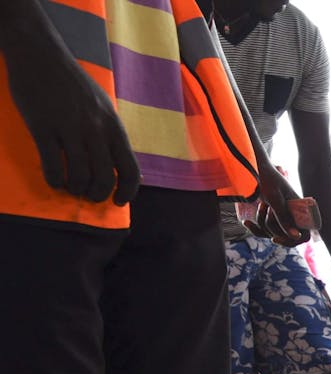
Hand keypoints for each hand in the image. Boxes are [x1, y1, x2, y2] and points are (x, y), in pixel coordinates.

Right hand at [7, 45, 138, 203]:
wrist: (40, 55)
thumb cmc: (71, 82)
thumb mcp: (102, 106)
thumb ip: (110, 132)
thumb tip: (119, 162)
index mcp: (113, 126)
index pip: (129, 169)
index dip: (127, 191)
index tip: (118, 201)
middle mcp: (95, 129)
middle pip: (104, 178)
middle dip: (97, 194)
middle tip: (88, 195)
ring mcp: (69, 129)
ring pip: (79, 175)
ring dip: (75, 189)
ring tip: (70, 188)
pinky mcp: (43, 127)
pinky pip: (53, 165)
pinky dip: (55, 180)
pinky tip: (54, 180)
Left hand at [246, 169, 309, 246]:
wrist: (254, 167)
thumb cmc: (268, 178)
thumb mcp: (275, 198)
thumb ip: (285, 218)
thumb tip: (297, 236)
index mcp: (301, 211)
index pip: (304, 235)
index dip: (292, 240)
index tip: (276, 238)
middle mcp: (293, 216)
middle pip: (286, 236)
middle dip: (272, 227)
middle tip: (265, 207)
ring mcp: (280, 217)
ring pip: (273, 233)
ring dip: (262, 223)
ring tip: (260, 204)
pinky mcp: (269, 217)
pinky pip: (263, 231)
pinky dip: (254, 228)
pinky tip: (246, 221)